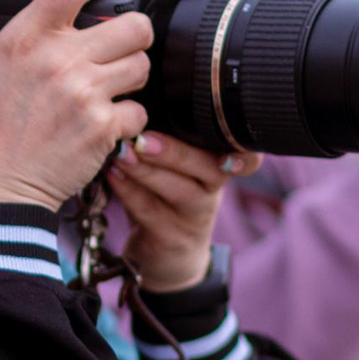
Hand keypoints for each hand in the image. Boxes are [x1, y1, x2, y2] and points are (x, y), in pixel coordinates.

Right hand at [0, 0, 152, 211]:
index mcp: (24, 38)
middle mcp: (59, 60)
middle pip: (133, 24)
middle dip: (132, 34)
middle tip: (119, 47)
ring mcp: (85, 94)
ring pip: (142, 65)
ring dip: (132, 75)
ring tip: (111, 88)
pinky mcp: (102, 128)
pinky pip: (139, 111)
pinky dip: (128, 119)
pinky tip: (106, 125)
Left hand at [111, 132, 256, 291]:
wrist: (164, 257)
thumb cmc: (163, 198)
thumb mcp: (171, 167)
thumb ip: (163, 138)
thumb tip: (132, 102)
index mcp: (217, 165)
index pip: (246, 156)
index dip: (244, 151)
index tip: (224, 132)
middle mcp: (213, 190)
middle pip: (209, 168)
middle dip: (175, 151)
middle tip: (144, 137)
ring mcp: (195, 218)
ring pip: (180, 191)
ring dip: (148, 171)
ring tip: (123, 154)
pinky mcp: (173, 239)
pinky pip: (151, 212)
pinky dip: (129, 192)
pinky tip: (112, 175)